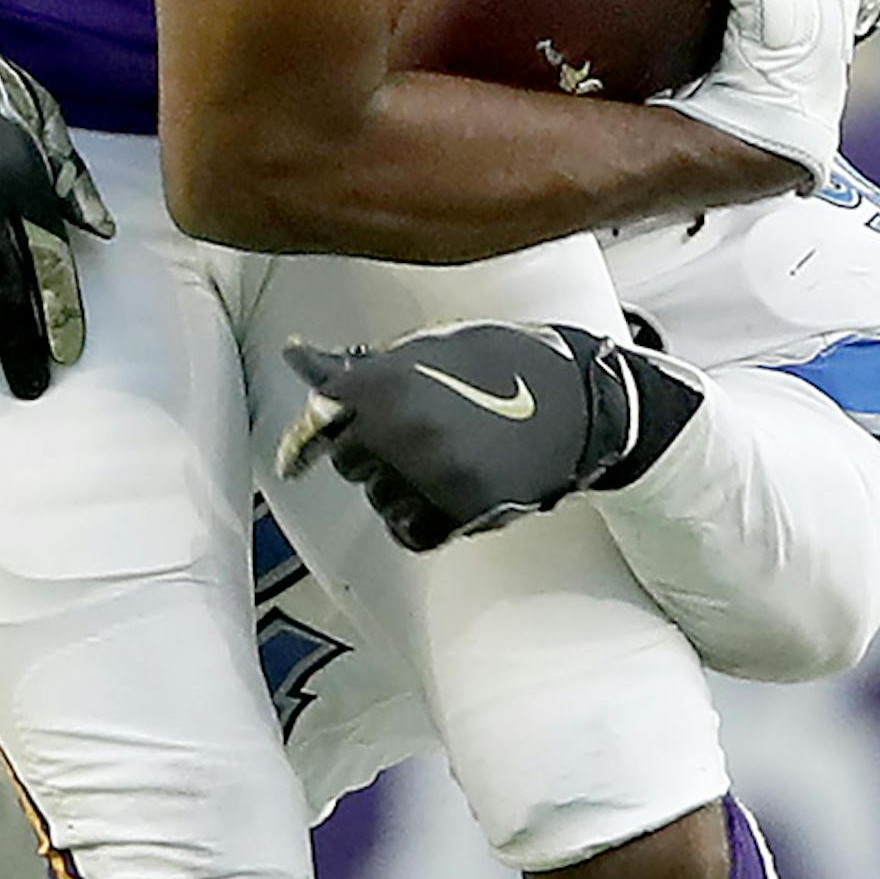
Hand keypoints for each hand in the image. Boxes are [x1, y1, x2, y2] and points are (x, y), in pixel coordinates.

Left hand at [277, 318, 701, 550]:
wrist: (582, 402)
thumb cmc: (506, 363)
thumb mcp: (430, 346)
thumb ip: (359, 364)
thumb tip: (297, 358)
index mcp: (393, 381)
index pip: (325, 416)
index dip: (326, 425)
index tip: (318, 442)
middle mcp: (407, 430)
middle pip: (349, 461)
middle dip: (367, 450)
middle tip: (407, 434)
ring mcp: (435, 475)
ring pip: (378, 499)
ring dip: (395, 487)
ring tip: (436, 460)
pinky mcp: (464, 511)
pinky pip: (410, 532)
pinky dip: (417, 520)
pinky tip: (437, 495)